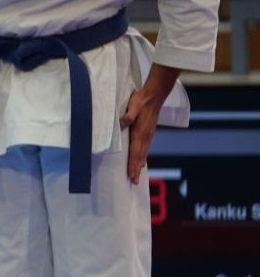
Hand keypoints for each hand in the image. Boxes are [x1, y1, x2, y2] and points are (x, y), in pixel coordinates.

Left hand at [120, 65, 179, 183]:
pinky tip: (142, 160)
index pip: (136, 152)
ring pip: (143, 153)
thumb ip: (128, 115)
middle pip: (140, 156)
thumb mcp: (133, 105)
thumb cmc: (142, 99)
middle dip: (136, 170)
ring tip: (137, 175)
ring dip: (140, 165)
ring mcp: (149, 134)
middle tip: (134, 182)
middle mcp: (146, 136)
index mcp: (141, 132)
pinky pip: (145, 148)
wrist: (155, 94)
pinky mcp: (149, 131)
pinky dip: (143, 156)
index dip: (133, 165)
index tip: (132, 176)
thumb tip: (122, 123)